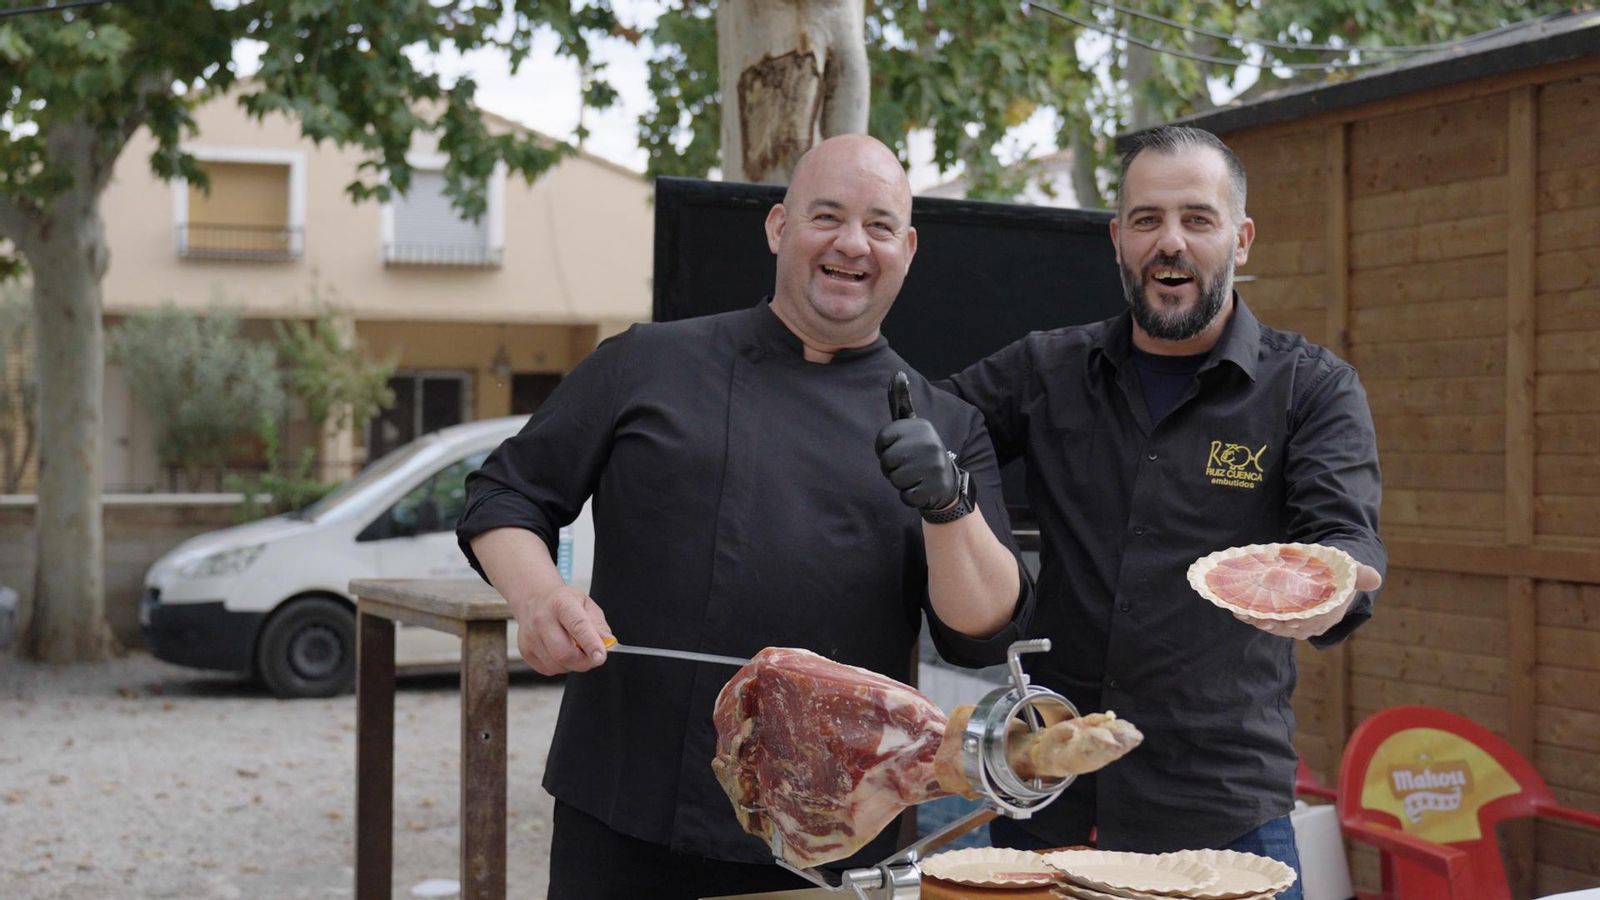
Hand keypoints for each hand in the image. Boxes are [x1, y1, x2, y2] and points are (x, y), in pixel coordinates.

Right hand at [511, 583, 613, 675]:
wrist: (533, 599)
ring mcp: (531, 636)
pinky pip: (549, 669)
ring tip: (574, 648)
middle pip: (564, 653)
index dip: (591, 643)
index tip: (601, 656)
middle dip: (584, 662)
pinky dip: (560, 665)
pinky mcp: (525, 651)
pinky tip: (560, 650)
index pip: (578, 626)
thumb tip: (608, 644)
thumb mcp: (586, 604)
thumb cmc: (563, 602)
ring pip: (558, 665)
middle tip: (594, 657)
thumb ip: (599, 625)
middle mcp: (542, 619)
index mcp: (562, 603)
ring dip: (573, 664)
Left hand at [876, 372, 959, 510]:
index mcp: (921, 427)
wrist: (947, 483)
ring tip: (916, 476)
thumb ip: (901, 402)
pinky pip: (905, 496)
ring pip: (894, 479)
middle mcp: (929, 443)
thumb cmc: (921, 452)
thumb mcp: (912, 426)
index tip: (900, 449)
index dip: (886, 449)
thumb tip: (898, 373)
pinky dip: (910, 496)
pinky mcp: (933, 489)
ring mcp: (933, 466)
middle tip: (909, 465)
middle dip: (892, 468)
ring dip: (901, 482)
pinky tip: (922, 488)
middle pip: (886, 461)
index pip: (882, 440)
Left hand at [1240, 563, 1383, 639]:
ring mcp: (1297, 621)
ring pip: (1275, 625)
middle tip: (1252, 615)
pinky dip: (1254, 617)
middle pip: (1289, 625)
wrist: (1332, 578)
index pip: (1313, 622)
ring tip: (1241, 612)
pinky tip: (1239, 611)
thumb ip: (1361, 575)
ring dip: (1257, 620)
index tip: (1283, 619)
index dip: (1297, 622)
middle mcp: (1312, 622)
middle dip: (1271, 622)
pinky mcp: (1283, 617)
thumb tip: (1374, 578)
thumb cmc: (1341, 575)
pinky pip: (1268, 620)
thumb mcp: (1353, 572)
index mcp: (1328, 614)